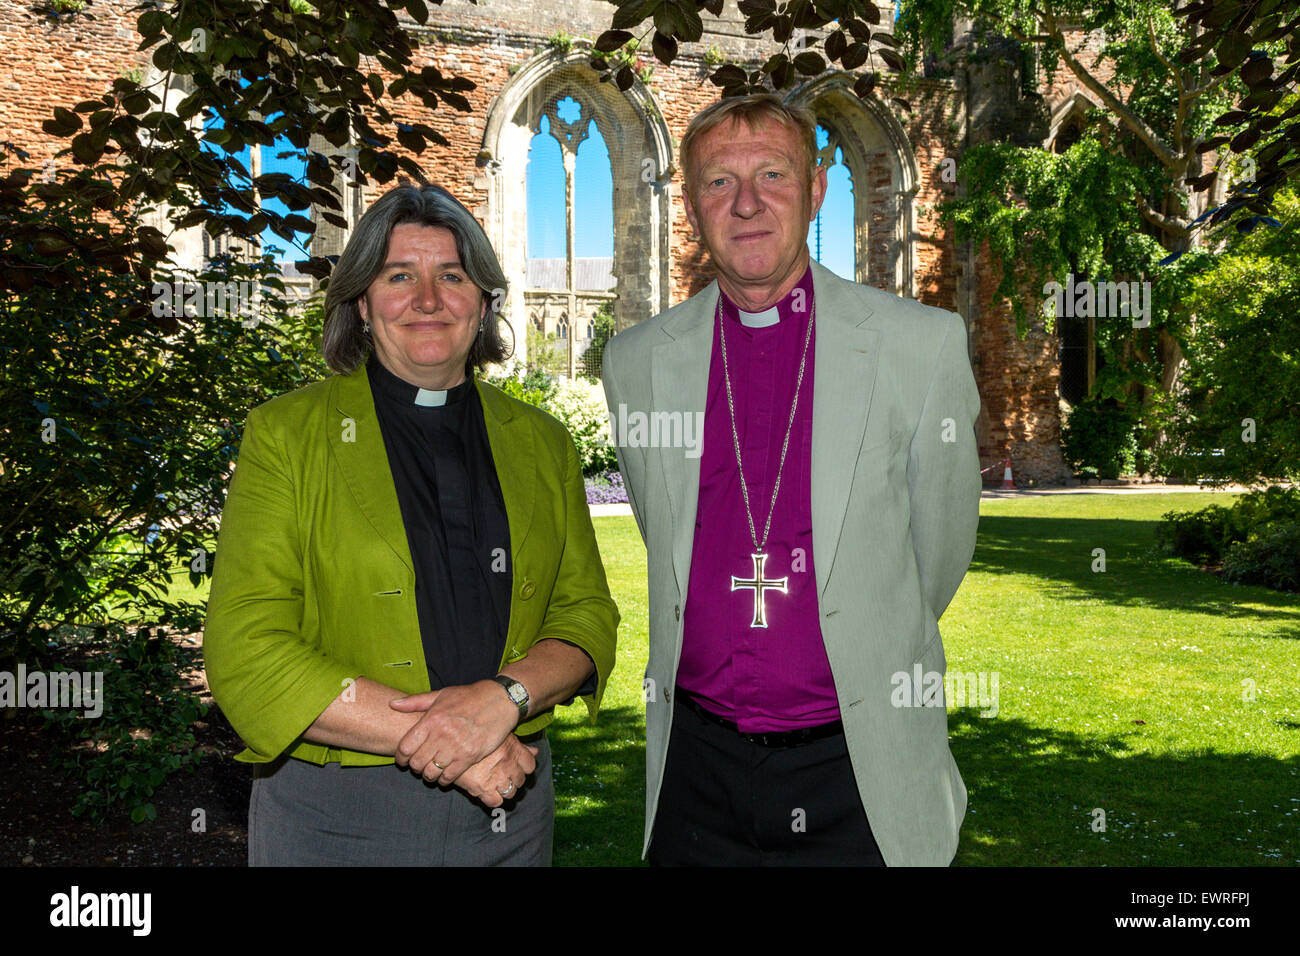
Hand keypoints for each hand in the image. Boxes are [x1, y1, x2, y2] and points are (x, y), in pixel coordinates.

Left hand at [389, 680, 519, 785]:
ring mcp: (456, 747)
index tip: (402, 760)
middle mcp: (441, 734)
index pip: (405, 747)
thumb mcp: (441, 694)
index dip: (400, 757)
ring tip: (430, 772)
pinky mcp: (470, 756)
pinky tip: (444, 776)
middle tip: (417, 766)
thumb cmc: (469, 696)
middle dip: (414, 767)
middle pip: (416, 762)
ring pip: (431, 772)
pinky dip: (444, 780)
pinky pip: (449, 776)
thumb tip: (392, 704)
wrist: (500, 700)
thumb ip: (415, 702)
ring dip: (428, 775)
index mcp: (431, 719)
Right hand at [452, 735, 538, 808]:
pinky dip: (493, 799)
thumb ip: (519, 745)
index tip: (516, 768)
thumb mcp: (498, 735)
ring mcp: (497, 777)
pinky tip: (486, 792)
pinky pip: (496, 802)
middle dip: (513, 779)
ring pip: (511, 792)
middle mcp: (508, 763)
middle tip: (502, 776)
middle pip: (520, 780)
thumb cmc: (474, 736)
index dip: (524, 768)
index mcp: (513, 749)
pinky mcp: (483, 788)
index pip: (530, 765)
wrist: (449, 742)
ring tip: (494, 784)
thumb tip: (535, 752)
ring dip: (504, 790)